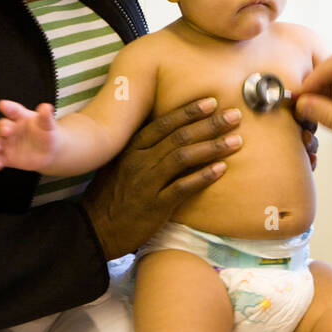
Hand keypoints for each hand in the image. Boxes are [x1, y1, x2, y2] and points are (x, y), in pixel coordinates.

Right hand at [0, 100, 58, 171]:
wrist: (49, 152)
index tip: (2, 105)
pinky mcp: (5, 157)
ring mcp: (6, 143)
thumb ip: (46, 117)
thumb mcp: (48, 125)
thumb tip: (46, 107)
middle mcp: (10, 129)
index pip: (13, 110)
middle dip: (1, 128)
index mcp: (20, 117)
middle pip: (0, 126)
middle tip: (6, 131)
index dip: (7, 107)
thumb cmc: (46, 134)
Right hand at [79, 96, 239, 259]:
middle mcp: (140, 161)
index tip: (212, 102)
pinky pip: (183, 187)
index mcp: (132, 148)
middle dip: (210, 124)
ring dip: (212, 147)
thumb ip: (142, 148)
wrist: (95, 230)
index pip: (165, 123)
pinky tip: (222, 169)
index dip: (189, 111)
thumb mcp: (120, 163)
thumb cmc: (111, 195)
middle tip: (234, 116)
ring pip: (184, 158)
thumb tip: (169, 132)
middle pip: (180, 136)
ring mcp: (147, 183)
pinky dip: (203, 177)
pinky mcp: (155, 206)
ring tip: (236, 140)